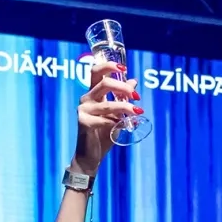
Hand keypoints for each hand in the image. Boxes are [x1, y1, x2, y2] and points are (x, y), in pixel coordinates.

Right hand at [74, 57, 139, 173]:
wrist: (92, 155)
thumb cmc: (104, 133)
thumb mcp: (117, 113)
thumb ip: (123, 97)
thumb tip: (134, 81)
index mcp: (93, 93)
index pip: (96, 71)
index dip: (109, 66)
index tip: (125, 68)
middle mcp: (87, 99)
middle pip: (104, 83)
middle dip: (123, 87)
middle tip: (136, 96)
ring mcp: (83, 110)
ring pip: (108, 104)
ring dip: (125, 107)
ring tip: (137, 112)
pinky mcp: (83, 122)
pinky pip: (104, 119)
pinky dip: (116, 122)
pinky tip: (121, 125)